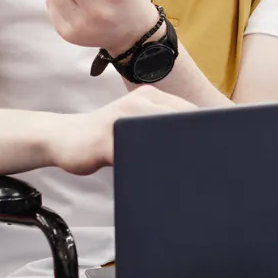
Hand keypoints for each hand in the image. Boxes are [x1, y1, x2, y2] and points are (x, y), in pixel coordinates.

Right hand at [49, 86, 194, 174]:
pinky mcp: (104, 142)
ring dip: (173, 156)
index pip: (188, 112)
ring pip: (158, 137)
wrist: (62, 137)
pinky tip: (153, 180)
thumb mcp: (136, 124)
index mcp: (150, 97)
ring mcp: (120, 120)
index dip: (205, 132)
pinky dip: (144, 167)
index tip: (214, 151)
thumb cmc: (104, 135)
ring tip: (185, 175)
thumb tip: (199, 144)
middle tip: (205, 166)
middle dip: (193, 144)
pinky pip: (131, 155)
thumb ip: (161, 128)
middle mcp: (137, 103)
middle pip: (177, 122)